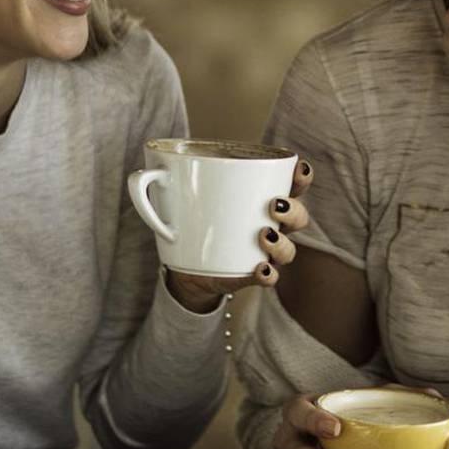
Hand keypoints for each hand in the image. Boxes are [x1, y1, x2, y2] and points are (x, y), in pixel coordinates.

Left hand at [165, 159, 313, 311]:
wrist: (185, 263)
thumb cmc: (193, 218)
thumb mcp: (183, 194)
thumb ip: (168, 181)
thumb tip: (146, 172)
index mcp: (262, 198)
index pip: (293, 185)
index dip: (302, 177)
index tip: (299, 170)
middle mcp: (271, 225)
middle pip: (299, 217)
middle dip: (294, 210)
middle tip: (273, 205)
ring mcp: (264, 253)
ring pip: (290, 249)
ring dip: (282, 243)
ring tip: (264, 235)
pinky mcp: (251, 276)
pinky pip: (270, 278)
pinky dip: (268, 274)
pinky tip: (260, 268)